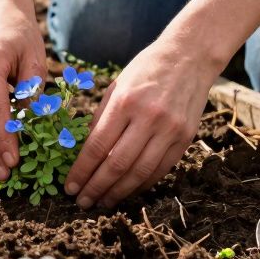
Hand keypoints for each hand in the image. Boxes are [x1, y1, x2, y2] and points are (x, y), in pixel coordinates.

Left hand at [64, 39, 221, 209]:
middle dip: (96, 187)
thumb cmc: (146, 69)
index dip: (82, 171)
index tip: (69, 187)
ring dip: (118, 192)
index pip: (97, 146)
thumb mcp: (116, 85)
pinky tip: (127, 191)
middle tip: (82, 202)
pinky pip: (161, 169)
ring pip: (140, 172)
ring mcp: (170, 129)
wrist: (190, 56)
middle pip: (117, 164)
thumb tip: (84, 153)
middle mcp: (148, 117)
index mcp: (125, 102)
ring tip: (102, 202)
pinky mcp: (186, 138)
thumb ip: (102, 118)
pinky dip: (142, 184)